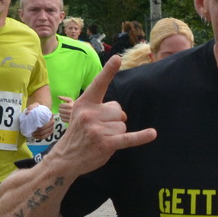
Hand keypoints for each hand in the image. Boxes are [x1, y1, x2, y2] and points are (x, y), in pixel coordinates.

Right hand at [43, 57, 155, 172]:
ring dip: (116, 133)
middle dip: (114, 120)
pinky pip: (128, 138)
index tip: (117, 58)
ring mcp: (97, 129)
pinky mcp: (105, 144)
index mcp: (84, 103)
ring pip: (123, 125)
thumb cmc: (78, 134)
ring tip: (101, 139)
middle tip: (99, 130)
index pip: (99, 84)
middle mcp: (90, 114)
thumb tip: (120, 112)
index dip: (108, 71)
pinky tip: (152, 134)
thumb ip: (100, 107)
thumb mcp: (82, 114)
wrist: (65, 158)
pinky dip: (141, 137)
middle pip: (118, 110)